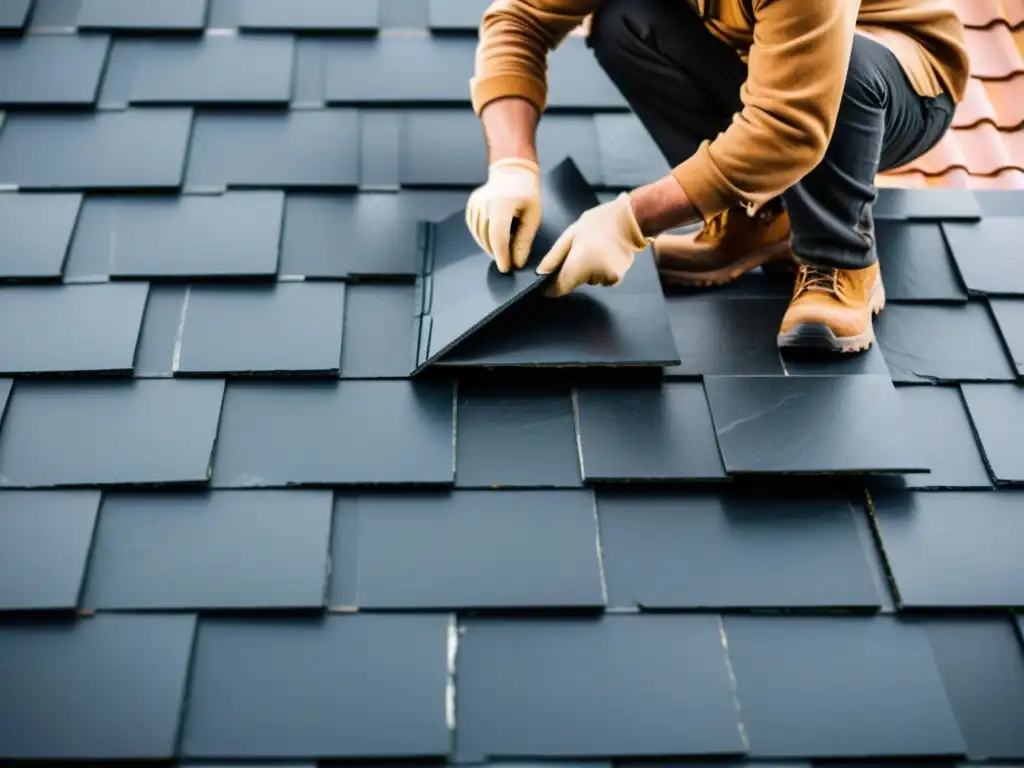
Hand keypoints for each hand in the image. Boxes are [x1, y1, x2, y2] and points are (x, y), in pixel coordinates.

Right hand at [465, 157, 541, 272]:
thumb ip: (524, 240)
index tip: (507, 268)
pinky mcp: (471, 206)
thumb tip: (517, 262)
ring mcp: (475, 204)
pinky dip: (484, 238)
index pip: (498, 236)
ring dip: (491, 247)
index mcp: (502, 203)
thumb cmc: (527, 193)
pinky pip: (475, 229)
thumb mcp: (533, 216)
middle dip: (498, 253)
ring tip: (504, 247)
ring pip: (479, 236)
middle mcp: (484, 203)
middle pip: (487, 238)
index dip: (501, 255)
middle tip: (509, 261)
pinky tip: (494, 239)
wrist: (513, 172)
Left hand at [536, 193, 651, 297]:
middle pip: (574, 283)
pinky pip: (602, 280)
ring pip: (588, 281)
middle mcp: (592, 276)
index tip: (549, 282)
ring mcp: (606, 279)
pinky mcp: (617, 279)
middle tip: (579, 251)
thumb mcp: (570, 234)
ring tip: (594, 250)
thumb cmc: (597, 224)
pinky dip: (601, 272)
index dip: (551, 287)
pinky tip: (605, 256)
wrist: (629, 220)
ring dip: (587, 271)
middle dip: (572, 272)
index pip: (559, 287)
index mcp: (578, 265)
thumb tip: (541, 274)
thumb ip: (554, 256)